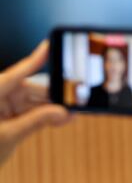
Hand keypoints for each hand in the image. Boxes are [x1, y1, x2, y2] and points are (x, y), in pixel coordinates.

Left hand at [0, 41, 70, 165]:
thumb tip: (61, 112)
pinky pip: (29, 113)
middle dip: (52, 96)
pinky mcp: (6, 118)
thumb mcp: (8, 136)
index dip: (35, 59)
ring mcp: (1, 107)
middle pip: (30, 89)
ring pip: (32, 102)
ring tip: (70, 114)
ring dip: (51, 109)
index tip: (49, 45)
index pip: (17, 73)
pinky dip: (43, 117)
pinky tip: (60, 118)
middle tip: (73, 100)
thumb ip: (36, 122)